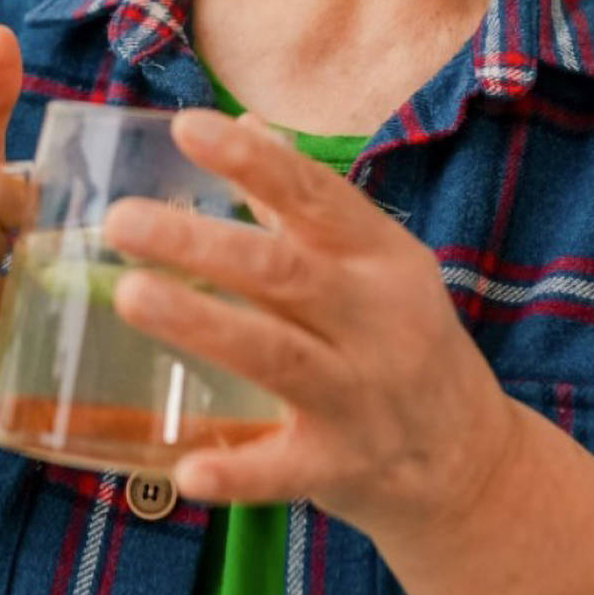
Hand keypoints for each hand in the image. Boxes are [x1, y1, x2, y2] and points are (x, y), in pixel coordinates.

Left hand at [101, 109, 518, 548]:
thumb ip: (306, 204)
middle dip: (199, 243)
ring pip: (276, 357)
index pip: (315, 195)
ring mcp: (360, 397)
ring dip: (202, 325)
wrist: (473, 461)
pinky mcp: (341, 467)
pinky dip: (236, 471)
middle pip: (282, 271)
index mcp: (381, 257)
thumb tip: (248, 122)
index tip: (188, 127)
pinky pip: (284, 470)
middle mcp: (375, 320)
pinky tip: (185, 470)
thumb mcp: (374, 264)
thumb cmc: (405, 339)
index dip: (253, 161)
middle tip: (119, 220)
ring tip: (131, 295)